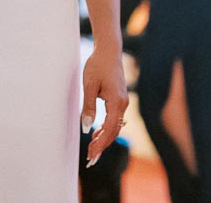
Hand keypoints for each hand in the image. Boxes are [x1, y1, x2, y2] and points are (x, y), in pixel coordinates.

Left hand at [81, 43, 128, 167]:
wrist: (108, 50)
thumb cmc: (97, 65)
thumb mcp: (89, 85)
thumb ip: (88, 107)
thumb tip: (87, 128)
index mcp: (117, 102)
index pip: (110, 130)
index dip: (100, 144)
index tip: (91, 155)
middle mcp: (123, 104)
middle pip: (114, 131)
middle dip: (102, 146)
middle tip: (90, 159)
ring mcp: (122, 101)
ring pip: (115, 126)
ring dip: (104, 138)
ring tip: (91, 150)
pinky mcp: (119, 99)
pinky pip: (114, 119)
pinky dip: (106, 128)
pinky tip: (97, 133)